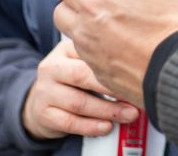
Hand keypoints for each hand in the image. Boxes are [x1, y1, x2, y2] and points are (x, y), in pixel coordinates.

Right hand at [21, 38, 138, 140]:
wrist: (41, 102)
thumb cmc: (71, 80)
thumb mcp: (80, 63)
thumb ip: (102, 62)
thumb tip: (136, 71)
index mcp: (64, 50)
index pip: (89, 53)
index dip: (113, 64)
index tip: (135, 73)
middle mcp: (51, 68)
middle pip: (81, 76)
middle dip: (111, 88)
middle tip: (135, 97)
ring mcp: (44, 91)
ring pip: (78, 102)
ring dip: (107, 111)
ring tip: (128, 115)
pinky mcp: (43, 113)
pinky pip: (69, 122)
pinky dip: (90, 126)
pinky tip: (106, 127)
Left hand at [54, 0, 177, 106]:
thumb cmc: (176, 23)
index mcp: (94, 1)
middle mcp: (85, 30)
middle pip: (61, 8)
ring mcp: (91, 56)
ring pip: (73, 34)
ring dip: (86, 24)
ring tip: (118, 21)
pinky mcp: (101, 75)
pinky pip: (88, 56)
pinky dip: (99, 47)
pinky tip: (126, 43)